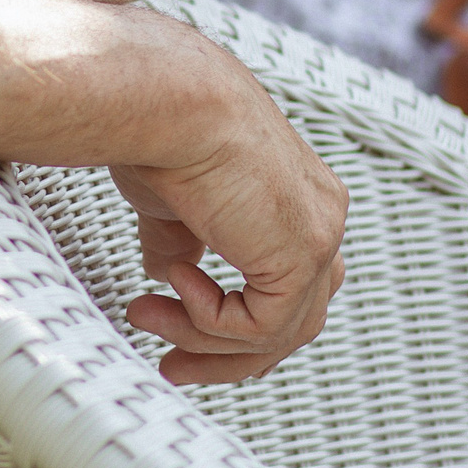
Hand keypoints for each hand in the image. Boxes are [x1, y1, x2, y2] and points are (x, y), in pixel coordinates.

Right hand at [109, 42, 348, 384]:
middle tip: (170, 366)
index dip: (241, 323)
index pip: (293, 285)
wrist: (168, 101)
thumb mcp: (172, 200)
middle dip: (225, 352)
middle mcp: (323, 216)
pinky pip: (263, 327)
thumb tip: (165, 274)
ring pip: (279, 332)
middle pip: (295, 319)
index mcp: (299, 198)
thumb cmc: (161, 131)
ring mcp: (321, 236)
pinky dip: (211, 320)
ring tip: (144, 315)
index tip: (179, 331)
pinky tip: (177, 281)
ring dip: (204, 340)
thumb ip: (182, 239)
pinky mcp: (304, 255)